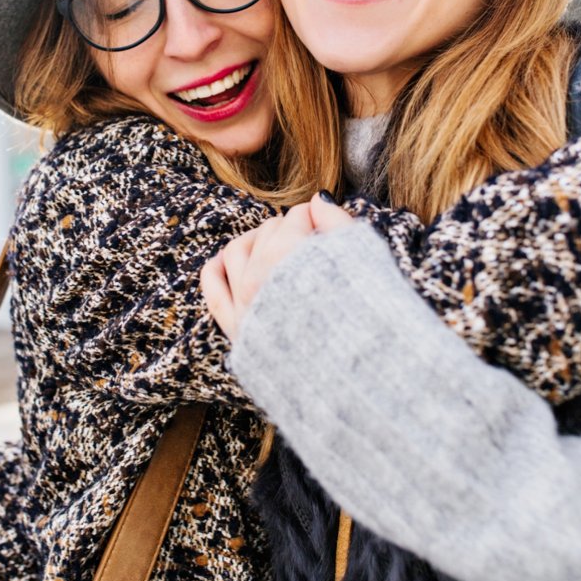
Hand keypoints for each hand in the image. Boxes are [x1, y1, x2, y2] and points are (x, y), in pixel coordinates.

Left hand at [201, 193, 353, 341]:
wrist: (359, 380)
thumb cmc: (368, 318)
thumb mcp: (362, 262)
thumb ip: (338, 223)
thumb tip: (319, 200)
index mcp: (291, 256)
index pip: (298, 217)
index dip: (319, 219)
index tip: (332, 228)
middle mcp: (260, 277)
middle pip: (268, 232)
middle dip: (290, 230)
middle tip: (313, 241)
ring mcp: (246, 305)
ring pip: (237, 250)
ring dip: (256, 241)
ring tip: (278, 248)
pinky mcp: (239, 330)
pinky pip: (213, 288)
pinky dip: (217, 267)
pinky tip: (228, 261)